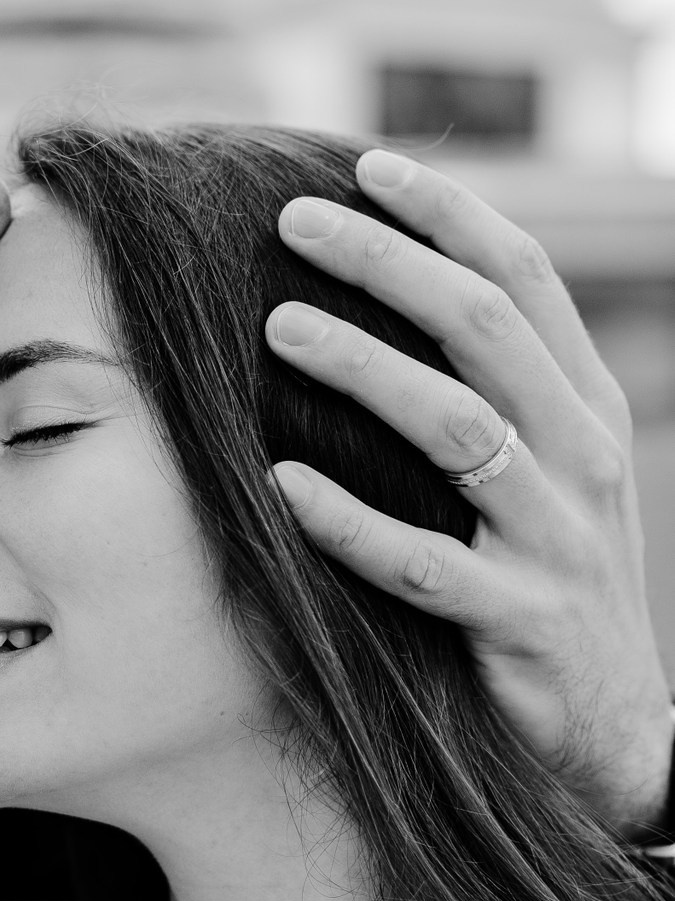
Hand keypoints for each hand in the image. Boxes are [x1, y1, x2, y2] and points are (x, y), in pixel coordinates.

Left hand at [265, 149, 672, 838]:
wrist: (620, 735)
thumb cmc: (552, 580)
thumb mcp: (549, 472)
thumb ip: (491, 388)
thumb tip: (387, 286)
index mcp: (584, 407)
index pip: (523, 278)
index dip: (449, 214)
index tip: (367, 165)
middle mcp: (579, 458)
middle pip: (482, 329)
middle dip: (386, 263)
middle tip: (293, 223)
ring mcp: (555, 542)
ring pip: (457, 429)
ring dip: (364, 370)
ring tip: (280, 328)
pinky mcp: (518, 623)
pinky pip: (424, 565)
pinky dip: (350, 523)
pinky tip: (284, 486)